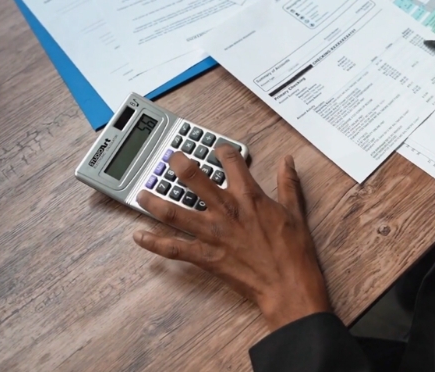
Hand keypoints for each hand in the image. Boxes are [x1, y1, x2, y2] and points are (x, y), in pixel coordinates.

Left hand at [134, 145, 330, 330]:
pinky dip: (154, 243)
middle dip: (179, 164)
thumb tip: (288, 161)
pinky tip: (139, 236)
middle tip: (171, 158)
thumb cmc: (293, 252)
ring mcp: (212, 234)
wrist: (287, 286)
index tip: (219, 149)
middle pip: (194, 179)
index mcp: (249, 197)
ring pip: (174, 212)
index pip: (232, 163)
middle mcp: (226, 211)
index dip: (223, 151)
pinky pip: (173, 248)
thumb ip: (288, 184)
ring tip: (141, 193)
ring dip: (154, 201)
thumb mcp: (295, 213)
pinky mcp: (205, 257)